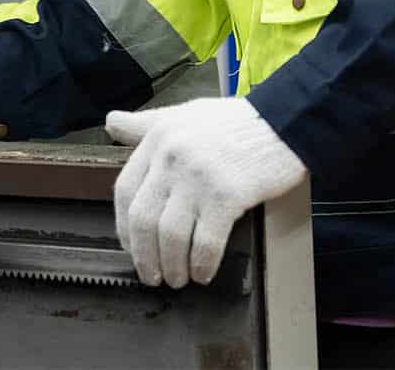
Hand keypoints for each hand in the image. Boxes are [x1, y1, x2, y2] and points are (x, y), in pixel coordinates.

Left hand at [106, 97, 308, 288]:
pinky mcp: (227, 195)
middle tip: (152, 275)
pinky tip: (204, 273)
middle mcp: (172, 157)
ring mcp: (198, 176)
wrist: (284, 121)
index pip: (125, 190)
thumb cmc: (236, 122)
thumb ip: (146, 124)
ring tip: (178, 279)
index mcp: (158, 138)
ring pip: (171, 235)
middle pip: (143, 218)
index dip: (124, 226)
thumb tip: (110, 122)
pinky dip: (202, 264)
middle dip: (144, 255)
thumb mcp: (184, 114)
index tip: (131, 246)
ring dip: (172, 266)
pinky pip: (206, 242)